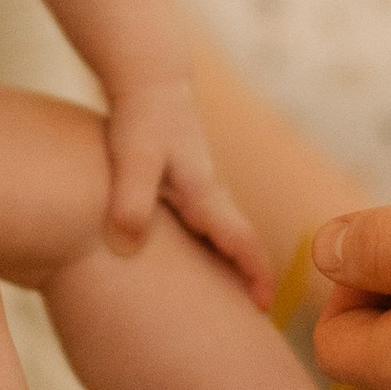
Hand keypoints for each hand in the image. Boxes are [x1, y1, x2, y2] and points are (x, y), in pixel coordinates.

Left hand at [105, 75, 272, 302]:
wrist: (148, 75)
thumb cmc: (141, 115)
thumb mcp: (133, 158)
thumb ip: (130, 201)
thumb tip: (126, 247)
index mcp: (205, 194)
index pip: (241, 242)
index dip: (254, 275)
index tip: (264, 308)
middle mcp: (208, 193)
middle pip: (237, 243)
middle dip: (247, 276)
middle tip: (253, 315)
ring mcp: (197, 185)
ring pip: (220, 233)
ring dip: (228, 262)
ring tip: (223, 295)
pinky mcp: (180, 179)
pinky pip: (199, 223)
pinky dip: (205, 246)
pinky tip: (187, 258)